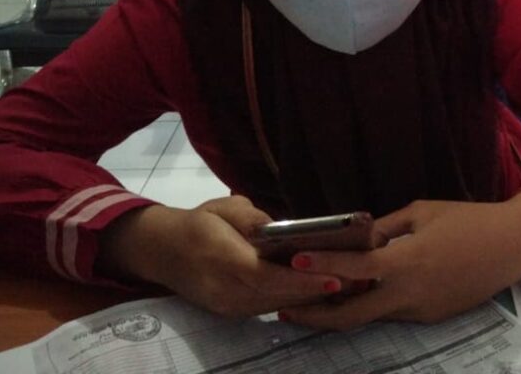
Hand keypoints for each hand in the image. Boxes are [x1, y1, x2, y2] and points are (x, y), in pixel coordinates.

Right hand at [99, 196, 343, 317]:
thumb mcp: (224, 208)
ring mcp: (228, 306)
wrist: (163, 251)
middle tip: (357, 281)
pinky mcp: (232, 312)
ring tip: (350, 285)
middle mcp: (225, 291)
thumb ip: (252, 219)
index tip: (335, 278)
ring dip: (312, 298)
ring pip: (277, 305)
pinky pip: (269, 306)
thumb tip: (283, 228)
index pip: (267, 276)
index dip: (302, 280)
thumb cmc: (200, 222)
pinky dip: (295, 299)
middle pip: (279, 296)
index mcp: (222, 260)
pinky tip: (322, 289)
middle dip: (318, 291)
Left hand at [278, 188, 520, 330]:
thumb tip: (358, 237)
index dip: (320, 264)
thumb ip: (386, 229)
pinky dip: (374, 304)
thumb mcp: (422, 212)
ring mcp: (421, 312)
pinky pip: (395, 312)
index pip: (352, 267)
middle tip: (286, 307)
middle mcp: (409, 295)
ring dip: (344, 308)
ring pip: (372, 315)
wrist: (513, 246)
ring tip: (315, 297)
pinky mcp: (432, 317)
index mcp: (405, 262)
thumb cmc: (467, 220)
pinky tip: (361, 291)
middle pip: (351, 315)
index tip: (293, 261)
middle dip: (315, 315)